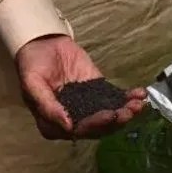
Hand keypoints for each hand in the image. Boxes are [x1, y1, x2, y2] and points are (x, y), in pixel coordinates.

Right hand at [15, 35, 145, 139]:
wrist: (42, 42)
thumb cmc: (32, 64)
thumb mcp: (32, 84)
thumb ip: (48, 106)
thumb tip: (68, 126)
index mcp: (54, 124)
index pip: (78, 131)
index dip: (95, 126)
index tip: (108, 115)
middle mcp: (73, 120)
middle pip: (98, 127)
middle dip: (116, 120)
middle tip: (129, 111)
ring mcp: (87, 106)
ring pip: (110, 116)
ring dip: (125, 112)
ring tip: (137, 104)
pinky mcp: (98, 92)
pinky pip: (114, 99)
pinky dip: (127, 98)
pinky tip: (139, 94)